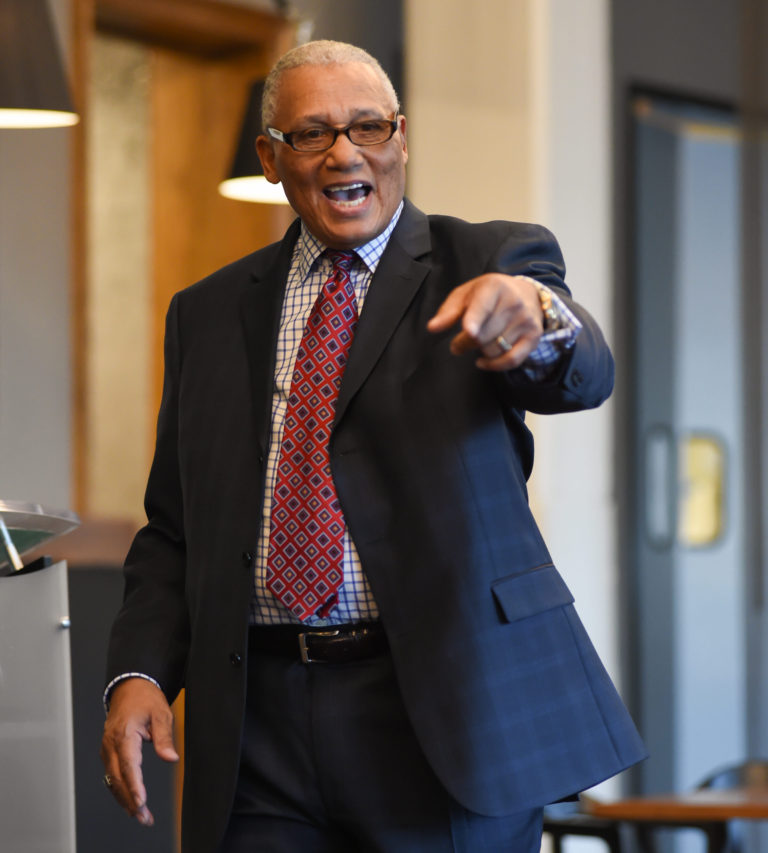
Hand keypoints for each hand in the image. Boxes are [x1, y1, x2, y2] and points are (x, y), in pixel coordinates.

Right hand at [100, 678, 178, 826]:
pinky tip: (129, 801)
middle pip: (118, 778)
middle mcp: (111, 744)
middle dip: (130, 800)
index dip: (134, 786)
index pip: (128, 765)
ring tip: (139, 815)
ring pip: (112, 780)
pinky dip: (119, 789)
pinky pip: (111, 774)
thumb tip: (170, 758)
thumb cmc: (146, 699)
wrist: (130, 687)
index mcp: (124, 734)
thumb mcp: (161, 713)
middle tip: (144, 817)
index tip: (141, 802)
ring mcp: (107, 748)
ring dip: (124, 799)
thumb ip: (164, 737)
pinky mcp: (108, 751)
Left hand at [427, 274, 542, 370]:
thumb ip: (448, 311)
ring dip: (480, 351)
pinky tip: (482, 362)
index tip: (468, 331)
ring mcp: (525, 320)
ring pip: (494, 349)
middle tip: (459, 342)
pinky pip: (512, 360)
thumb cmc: (488, 294)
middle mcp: (513, 303)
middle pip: (482, 336)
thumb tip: (432, 328)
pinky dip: (495, 365)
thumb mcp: (466, 294)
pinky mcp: (533, 336)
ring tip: (479, 340)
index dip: (474, 320)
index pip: (482, 307)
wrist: (526, 292)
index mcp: (494, 287)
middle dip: (464, 343)